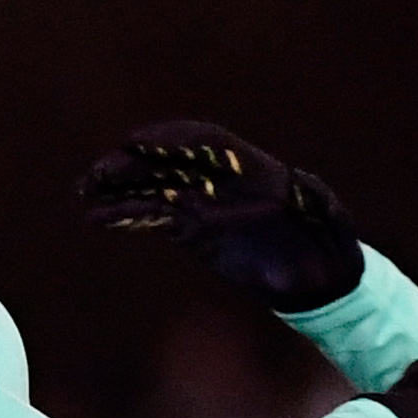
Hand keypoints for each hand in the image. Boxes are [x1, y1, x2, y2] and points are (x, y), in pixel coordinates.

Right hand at [79, 121, 362, 310]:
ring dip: (119, 188)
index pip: (208, 143)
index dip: (173, 138)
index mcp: (256, 170)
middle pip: (173, 162)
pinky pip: (154, 217)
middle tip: (97, 173)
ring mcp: (207, 203)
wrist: (321, 279)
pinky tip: (97, 218)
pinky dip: (126, 216)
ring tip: (85, 194)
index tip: (138, 142)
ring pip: (155, 187)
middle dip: (133, 164)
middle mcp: (226, 181)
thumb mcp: (332, 222)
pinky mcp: (193, 230)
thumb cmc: (331, 247)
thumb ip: (322, 204)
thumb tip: (310, 185)